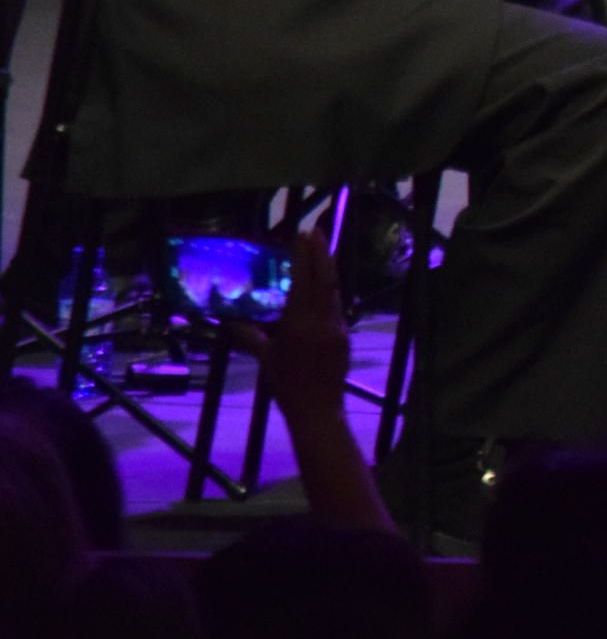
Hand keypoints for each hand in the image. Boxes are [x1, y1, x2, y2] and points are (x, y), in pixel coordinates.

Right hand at [232, 230, 348, 419]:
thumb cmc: (286, 384)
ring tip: (320, 249)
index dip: (303, 256)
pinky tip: (323, 284)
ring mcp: (337, 326)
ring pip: (334, 289)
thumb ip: (250, 335)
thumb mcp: (265, 358)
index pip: (304, 280)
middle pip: (326, 277)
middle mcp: (323, 319)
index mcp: (300, 322)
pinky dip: (329, 289)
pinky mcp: (344, 334)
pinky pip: (336, 305)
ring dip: (327, 268)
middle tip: (314, 230)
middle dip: (321, 251)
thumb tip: (230, 320)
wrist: (318, 408)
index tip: (301, 234)